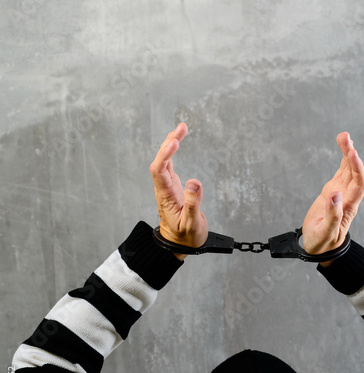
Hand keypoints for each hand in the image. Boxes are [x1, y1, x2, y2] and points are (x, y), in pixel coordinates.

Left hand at [149, 123, 208, 260]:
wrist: (179, 245)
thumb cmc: (186, 238)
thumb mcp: (192, 225)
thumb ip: (193, 204)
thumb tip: (194, 182)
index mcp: (166, 197)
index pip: (159, 171)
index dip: (165, 155)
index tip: (175, 143)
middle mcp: (164, 189)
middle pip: (161, 161)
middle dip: (169, 143)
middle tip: (182, 128)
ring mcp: (167, 187)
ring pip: (165, 161)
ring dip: (171, 144)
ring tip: (181, 128)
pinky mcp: (173, 187)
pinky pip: (169, 165)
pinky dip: (173, 151)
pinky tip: (177, 141)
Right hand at [302, 132, 363, 266]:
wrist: (320, 247)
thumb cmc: (321, 243)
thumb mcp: (325, 232)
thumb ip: (332, 215)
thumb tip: (335, 195)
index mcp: (348, 207)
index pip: (359, 184)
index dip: (357, 168)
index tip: (350, 153)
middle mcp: (348, 197)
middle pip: (355, 172)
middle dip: (351, 154)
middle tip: (344, 137)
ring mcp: (341, 193)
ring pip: (348, 170)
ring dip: (347, 153)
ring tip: (343, 136)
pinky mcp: (333, 192)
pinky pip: (342, 173)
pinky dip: (343, 160)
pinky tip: (344, 148)